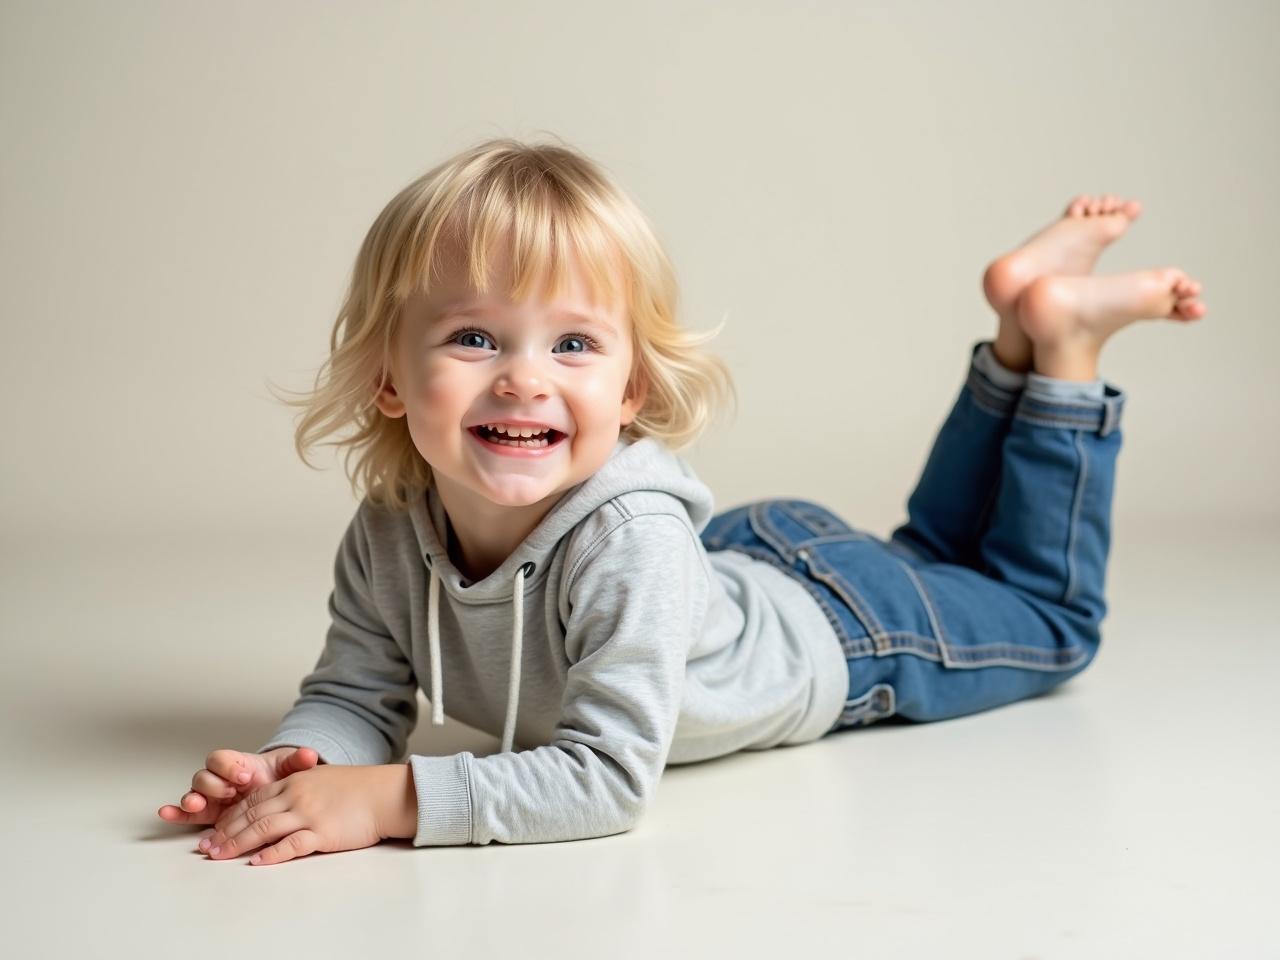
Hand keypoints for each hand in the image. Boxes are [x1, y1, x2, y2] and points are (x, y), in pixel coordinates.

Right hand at [156, 746, 320, 834]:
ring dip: (192, 799)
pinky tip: (167, 813)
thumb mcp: (290, 770)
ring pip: (194, 793)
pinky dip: (175, 813)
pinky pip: (186, 813)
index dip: (228, 766)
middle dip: (214, 784)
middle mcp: (220, 780)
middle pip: (204, 776)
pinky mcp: (208, 815)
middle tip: (229, 792)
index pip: (221, 758)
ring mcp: (211, 798)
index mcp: (237, 764)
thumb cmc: (278, 778)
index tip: (244, 776)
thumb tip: (311, 755)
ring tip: (195, 805)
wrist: (279, 795)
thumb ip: (298, 762)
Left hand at [201, 764, 406, 865]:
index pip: (253, 800)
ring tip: (220, 856)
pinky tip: (258, 862)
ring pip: (264, 829)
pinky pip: (291, 845)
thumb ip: (298, 788)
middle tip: (207, 848)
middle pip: (252, 815)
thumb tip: (278, 803)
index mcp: (294, 781)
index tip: (215, 831)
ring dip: (238, 844)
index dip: (230, 816)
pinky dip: (272, 854)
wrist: (385, 793)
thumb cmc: (358, 788)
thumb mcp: (321, 779)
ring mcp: (309, 813)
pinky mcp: (322, 832)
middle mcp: (297, 795)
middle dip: (226, 833)